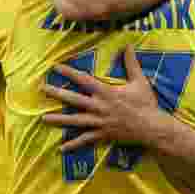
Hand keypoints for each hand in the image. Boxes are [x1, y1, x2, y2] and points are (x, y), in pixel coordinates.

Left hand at [41, 45, 159, 149]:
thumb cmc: (146, 104)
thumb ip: (132, 63)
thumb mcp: (140, 81)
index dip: (69, 72)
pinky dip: (73, 144)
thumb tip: (129, 45)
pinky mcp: (102, 135)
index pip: (83, 80)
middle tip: (42, 89)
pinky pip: (85, 140)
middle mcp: (99, 106)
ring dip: (58, 120)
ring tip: (43, 118)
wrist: (152, 127)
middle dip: (57, 93)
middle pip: (73, 99)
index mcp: (106, 92)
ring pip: (75, 120)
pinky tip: (61, 148)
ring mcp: (99, 122)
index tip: (55, 67)